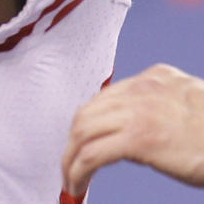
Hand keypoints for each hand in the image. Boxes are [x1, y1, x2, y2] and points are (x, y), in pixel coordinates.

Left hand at [62, 63, 203, 194]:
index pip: (106, 97)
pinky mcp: (139, 139)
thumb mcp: (190, 109)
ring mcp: (138, 112)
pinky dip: (78, 170)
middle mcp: (142, 90)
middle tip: (70, 163)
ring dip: (70, 157)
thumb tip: (135, 134)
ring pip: (83, 132)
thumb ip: (161, 110)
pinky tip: (78, 184)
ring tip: (70, 178)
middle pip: (88, 112)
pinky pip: (93, 154)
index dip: (89, 122)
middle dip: (73, 141)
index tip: (83, 142)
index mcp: (155, 78)